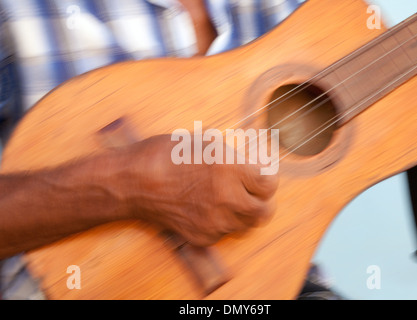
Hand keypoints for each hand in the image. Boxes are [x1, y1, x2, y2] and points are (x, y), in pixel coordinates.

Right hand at [111, 134, 278, 245]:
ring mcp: (214, 221)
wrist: (133, 182)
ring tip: (229, 201)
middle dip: (262, 201)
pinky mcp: (201, 236)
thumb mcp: (204, 143)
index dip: (268, 179)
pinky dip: (221, 223)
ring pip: (245, 225)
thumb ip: (232, 157)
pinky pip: (222, 233)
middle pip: (263, 211)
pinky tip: (208, 210)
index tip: (264, 177)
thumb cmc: (164, 155)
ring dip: (243, 213)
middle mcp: (227, 198)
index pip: (269, 184)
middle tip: (255, 194)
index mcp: (230, 169)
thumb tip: (250, 164)